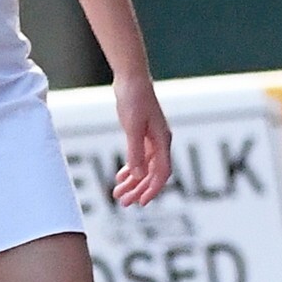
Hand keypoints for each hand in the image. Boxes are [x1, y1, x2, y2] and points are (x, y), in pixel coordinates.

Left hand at [111, 73, 170, 208]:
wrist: (131, 79)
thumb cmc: (134, 99)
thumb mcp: (132, 127)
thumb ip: (135, 152)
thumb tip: (137, 176)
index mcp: (162, 141)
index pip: (161, 172)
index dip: (152, 189)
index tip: (141, 202)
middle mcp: (160, 142)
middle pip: (152, 174)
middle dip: (139, 189)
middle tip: (124, 203)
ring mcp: (152, 139)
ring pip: (145, 168)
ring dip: (133, 182)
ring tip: (118, 194)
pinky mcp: (143, 134)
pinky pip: (139, 158)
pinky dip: (131, 169)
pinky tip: (120, 177)